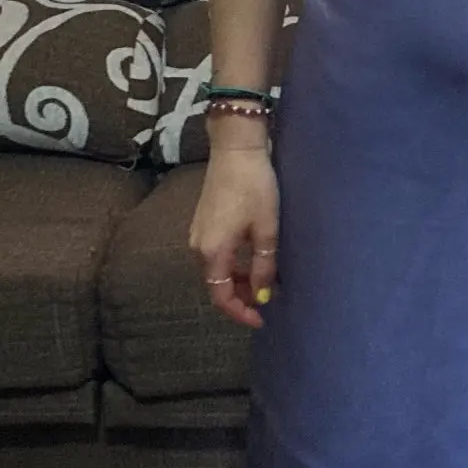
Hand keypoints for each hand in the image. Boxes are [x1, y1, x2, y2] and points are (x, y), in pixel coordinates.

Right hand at [188, 142, 279, 329]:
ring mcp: (197, 234)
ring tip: (266, 279)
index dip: (241, 313)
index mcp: (213, 252)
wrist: (235, 148)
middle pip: (216, 285)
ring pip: (217, 271)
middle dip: (242, 297)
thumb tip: (263, 296)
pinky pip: (216, 255)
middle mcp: (198, 247)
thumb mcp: (266, 230)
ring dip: (239, 280)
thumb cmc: (254, 186)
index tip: (262, 319)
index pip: (221, 297)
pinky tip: (254, 259)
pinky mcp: (202, 223)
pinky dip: (234, 264)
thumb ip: (264, 267)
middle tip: (269, 297)